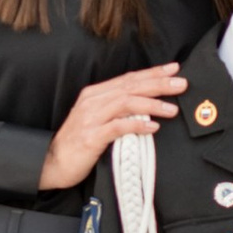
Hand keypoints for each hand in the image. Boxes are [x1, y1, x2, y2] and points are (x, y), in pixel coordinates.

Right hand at [40, 65, 187, 190]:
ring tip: (171, 108)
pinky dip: (137, 125)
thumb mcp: (96, 119)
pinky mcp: (91, 137)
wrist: (51, 163)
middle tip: (180, 84)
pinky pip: (118, 127)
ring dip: (152, 104)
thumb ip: (117, 110)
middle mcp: (93, 102)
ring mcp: (91, 118)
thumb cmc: (77, 143)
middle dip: (158, 84)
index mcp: (95, 94)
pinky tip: (153, 127)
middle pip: (131, 87)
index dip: (152, 73)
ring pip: (126, 103)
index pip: (129, 79)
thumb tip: (147, 105)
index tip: (173, 70)